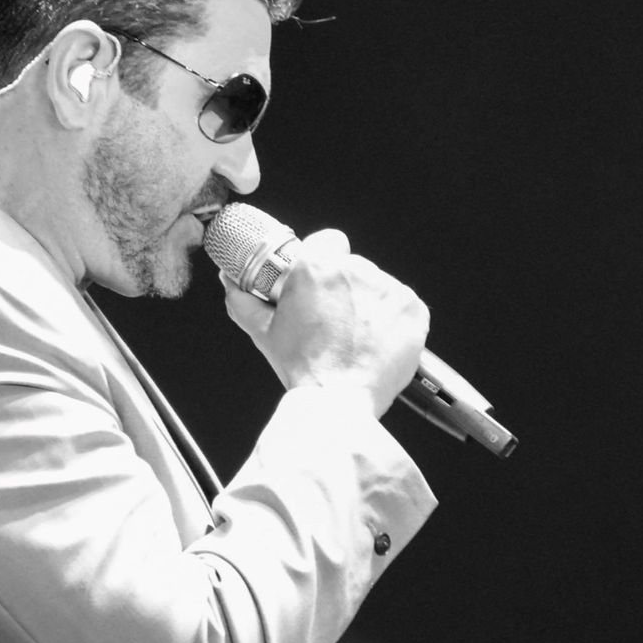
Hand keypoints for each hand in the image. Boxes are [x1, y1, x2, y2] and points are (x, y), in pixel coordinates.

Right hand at [222, 229, 428, 416]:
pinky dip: (393, 320)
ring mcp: (389, 289)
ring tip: (355, 336)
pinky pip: (403, 305)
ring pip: (378, 286)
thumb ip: (242, 300)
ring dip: (369, 304)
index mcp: (318, 267)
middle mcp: (356, 271)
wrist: (338, 401)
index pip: (328, 241)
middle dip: (344, 288)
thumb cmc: (304, 369)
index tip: (321, 281)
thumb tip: (229, 281)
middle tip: (333, 319)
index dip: (324, 261)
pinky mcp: (413, 310)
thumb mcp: (264, 332)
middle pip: (353, 266)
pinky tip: (376, 341)